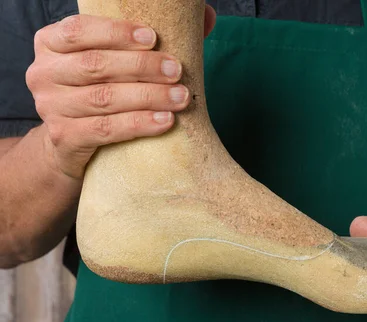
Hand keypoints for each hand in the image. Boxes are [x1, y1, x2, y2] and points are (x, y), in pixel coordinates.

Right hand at [26, 7, 216, 178]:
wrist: (73, 143)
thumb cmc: (104, 91)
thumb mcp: (117, 62)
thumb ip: (152, 40)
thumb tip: (208, 17)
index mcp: (51, 43)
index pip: (79, 30)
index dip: (117, 32)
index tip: (153, 37)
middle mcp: (43, 73)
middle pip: (96, 65)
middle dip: (142, 67)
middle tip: (177, 71)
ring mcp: (50, 107)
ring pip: (104, 99)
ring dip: (148, 97)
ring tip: (181, 98)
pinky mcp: (64, 138)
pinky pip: (106, 129)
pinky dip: (139, 124)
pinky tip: (165, 121)